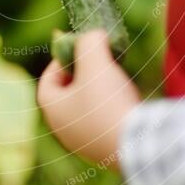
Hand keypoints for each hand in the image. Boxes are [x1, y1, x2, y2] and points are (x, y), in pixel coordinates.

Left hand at [37, 30, 140, 169]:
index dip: (61, 60)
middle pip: (66, 94)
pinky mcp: (103, 150)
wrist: (136, 144)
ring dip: (97, 91)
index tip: (80, 49)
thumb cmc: (107, 101)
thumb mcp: (95, 62)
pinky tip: (125, 101)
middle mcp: (62, 129)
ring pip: (84, 109)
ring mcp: (82, 142)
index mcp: (52, 109)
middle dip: (82, 74)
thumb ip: (89, 42)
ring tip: (115, 79)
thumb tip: (94, 35)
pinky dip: (109, 109)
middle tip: (99, 62)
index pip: (47, 79)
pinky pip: (100, 123)